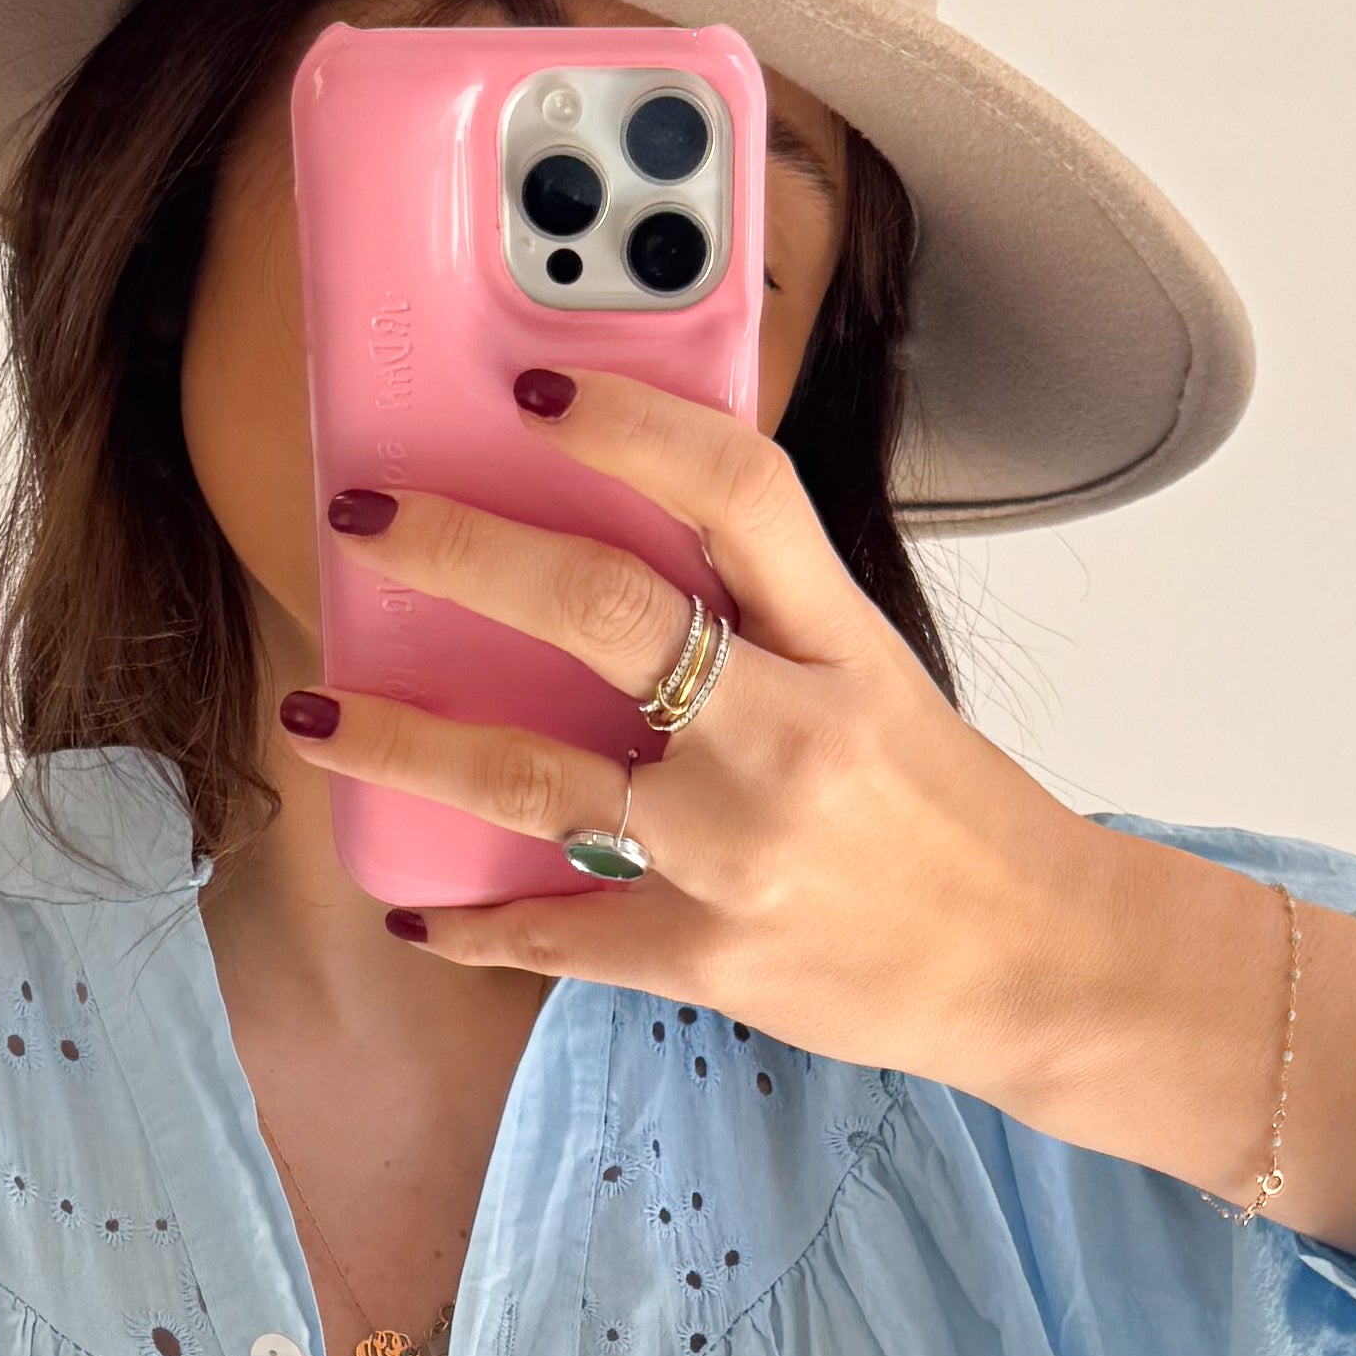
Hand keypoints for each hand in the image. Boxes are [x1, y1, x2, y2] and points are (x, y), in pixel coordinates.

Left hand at [284, 367, 1355, 1289]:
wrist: (1040, 966)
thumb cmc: (951, 816)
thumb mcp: (882, 676)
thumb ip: (768, 609)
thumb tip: (622, 529)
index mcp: (841, 642)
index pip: (731, 488)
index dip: (624, 423)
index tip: (531, 389)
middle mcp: (787, 736)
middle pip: (599, 610)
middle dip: (461, 552)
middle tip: (366, 521)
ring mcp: (740, 852)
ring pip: (535, 779)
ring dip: (404, 743)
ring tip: (316, 714)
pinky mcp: (710, 957)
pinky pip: (559, 931)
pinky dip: (476, 927)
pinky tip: (415, 913)